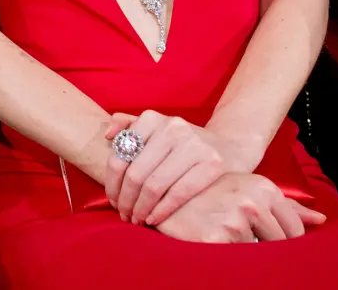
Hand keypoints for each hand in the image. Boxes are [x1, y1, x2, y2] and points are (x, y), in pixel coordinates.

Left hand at [105, 111, 252, 226]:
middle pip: (136, 173)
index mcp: (152, 119)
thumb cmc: (183, 143)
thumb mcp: (157, 128)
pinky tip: (153, 219)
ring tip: (136, 218)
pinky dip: (162, 210)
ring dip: (141, 208)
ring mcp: (193, 145)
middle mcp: (172, 128)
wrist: (230, 145)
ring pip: (155, 185)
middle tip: (123, 214)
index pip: (121, 155)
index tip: (111, 200)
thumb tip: (108, 135)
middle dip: (125, 199)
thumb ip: (129, 126)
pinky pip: (178, 193)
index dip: (112, 183)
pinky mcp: (212, 163)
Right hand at [156, 172, 324, 242]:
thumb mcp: (246, 191)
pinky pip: (239, 259)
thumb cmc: (209, 195)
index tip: (255, 237)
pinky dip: (226, 256)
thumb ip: (283, 205)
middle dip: (261, 248)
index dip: (278, 241)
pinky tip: (209, 241)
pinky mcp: (219, 235)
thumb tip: (320, 220)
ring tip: (217, 235)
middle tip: (233, 238)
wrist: (162, 195)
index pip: (294, 230)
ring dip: (241, 251)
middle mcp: (253, 198)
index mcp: (263, 186)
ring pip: (259, 253)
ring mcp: (236, 215)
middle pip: (280, 244)